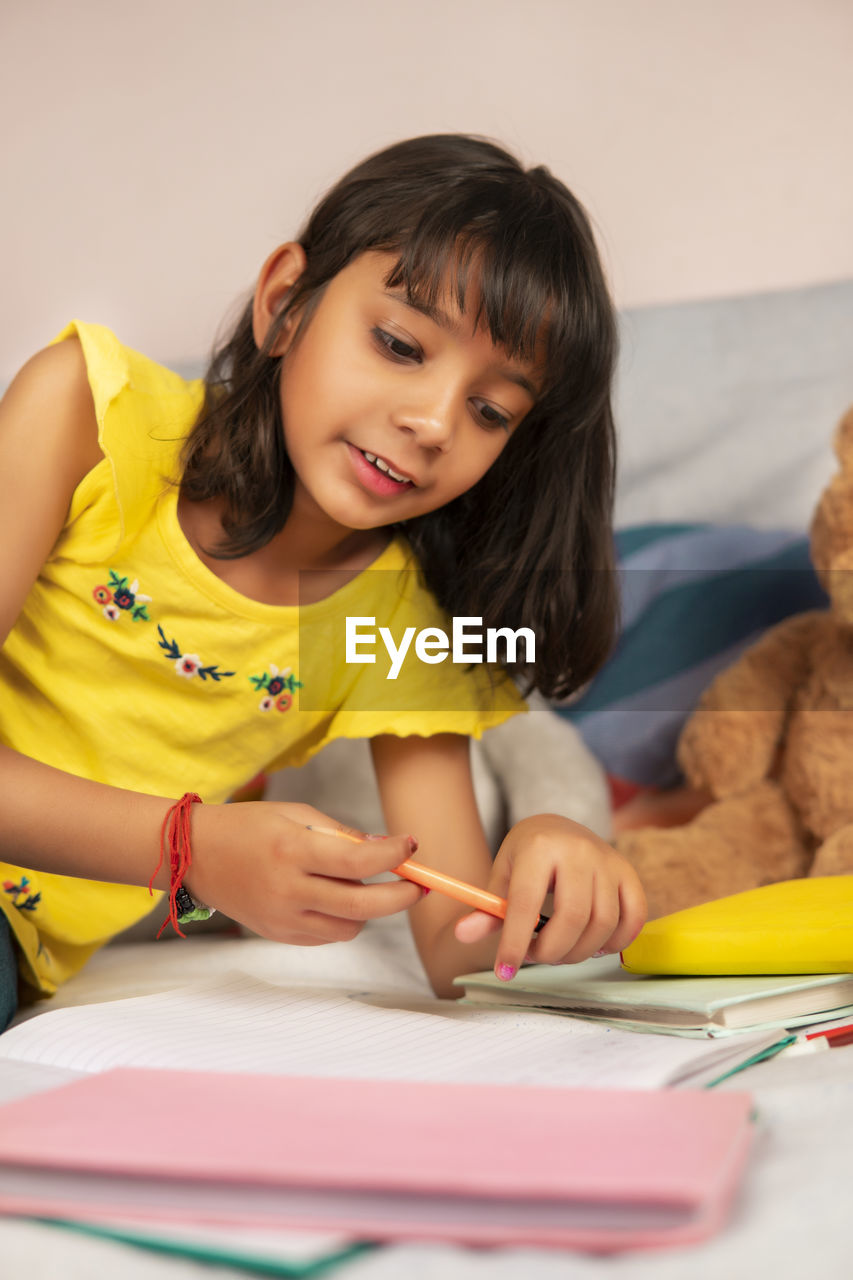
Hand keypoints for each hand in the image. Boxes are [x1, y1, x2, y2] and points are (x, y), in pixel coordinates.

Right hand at [185, 800, 423, 944]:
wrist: (195, 855)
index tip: (411, 846)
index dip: (394, 856)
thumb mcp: (294, 814)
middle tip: (420, 886)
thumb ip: (340, 834)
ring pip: (349, 929)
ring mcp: (282, 919)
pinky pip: (326, 935)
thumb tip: (383, 848)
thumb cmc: (248, 826)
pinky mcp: (278, 935)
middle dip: (401, 898)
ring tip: (362, 885)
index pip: (358, 863)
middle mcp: (288, 890)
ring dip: (369, 910)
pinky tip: (334, 896)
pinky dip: (341, 919)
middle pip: (363, 907)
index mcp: (292, 852)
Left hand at [453, 814, 645, 979]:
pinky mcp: (628, 873)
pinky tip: (593, 944)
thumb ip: (487, 908)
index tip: (504, 971)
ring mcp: (608, 860)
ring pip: (603, 924)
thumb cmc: (526, 856)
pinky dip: (615, 943)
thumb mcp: (502, 875)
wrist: (557, 827)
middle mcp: (578, 850)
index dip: (515, 943)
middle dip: (551, 951)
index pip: (527, 903)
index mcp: (539, 847)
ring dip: (579, 952)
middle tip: (536, 955)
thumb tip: (463, 935)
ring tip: (559, 950)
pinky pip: (633, 918)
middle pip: (573, 917)